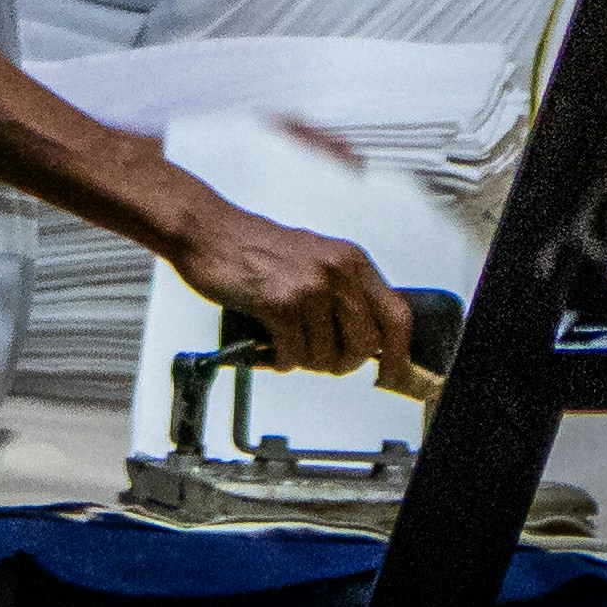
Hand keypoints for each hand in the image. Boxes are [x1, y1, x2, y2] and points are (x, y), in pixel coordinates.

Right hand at [154, 201, 413, 375]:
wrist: (206, 232)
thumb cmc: (254, 247)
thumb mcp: (314, 259)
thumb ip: (343, 292)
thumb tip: (369, 340)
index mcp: (351, 260)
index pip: (396, 315)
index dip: (400, 354)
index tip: (391, 375)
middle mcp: (337, 272)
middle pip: (365, 345)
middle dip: (342, 362)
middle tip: (319, 358)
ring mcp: (309, 287)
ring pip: (326, 356)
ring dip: (305, 360)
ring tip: (286, 343)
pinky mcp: (279, 303)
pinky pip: (293, 355)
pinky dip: (281, 359)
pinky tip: (269, 345)